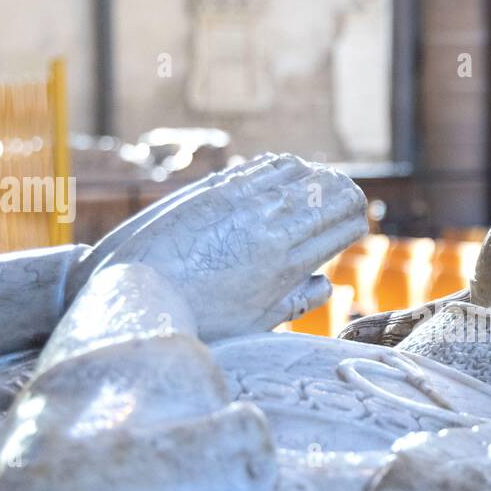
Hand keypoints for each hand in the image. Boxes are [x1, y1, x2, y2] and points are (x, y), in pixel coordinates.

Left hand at [89, 154, 367, 339]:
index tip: (356, 221)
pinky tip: (289, 166)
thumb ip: (294, 302)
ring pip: (301, 176)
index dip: (355, 221)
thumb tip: (326, 285)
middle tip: (349, 196)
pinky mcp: (216, 189)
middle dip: (344, 196)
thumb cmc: (193, 320)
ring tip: (323, 180)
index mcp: (287, 268)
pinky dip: (284, 165)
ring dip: (317, 177)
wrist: (134, 295)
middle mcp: (273, 231)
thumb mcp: (252, 324)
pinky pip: (265, 166)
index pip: (340, 228)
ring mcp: (244, 205)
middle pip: (328, 198)